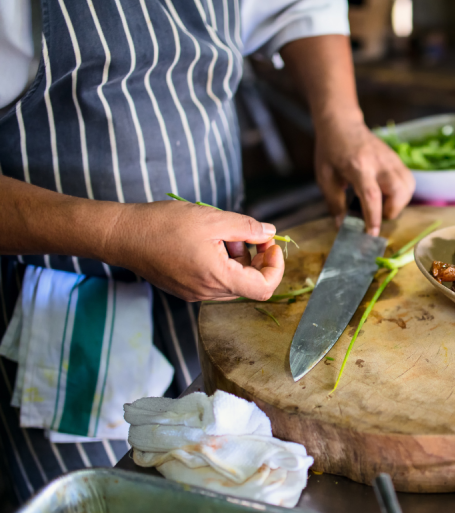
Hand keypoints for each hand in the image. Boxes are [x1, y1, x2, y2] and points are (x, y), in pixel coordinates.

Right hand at [105, 201, 284, 301]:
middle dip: (256, 258)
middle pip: (249, 284)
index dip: (275, 267)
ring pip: (232, 281)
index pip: (264, 288)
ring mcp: (194, 293)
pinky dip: (221, 262)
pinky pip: (214, 280)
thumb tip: (270, 233)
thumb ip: (246, 227)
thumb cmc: (163, 225)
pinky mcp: (185, 288)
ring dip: (237, 258)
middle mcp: (207, 292)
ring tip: (221, 234)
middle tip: (246, 232)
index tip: (271, 245)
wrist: (122, 235)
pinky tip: (207, 241)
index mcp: (217, 278)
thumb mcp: (212, 219)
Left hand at [315, 114, 414, 235]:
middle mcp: (379, 162)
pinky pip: (409, 181)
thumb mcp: (325, 178)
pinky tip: (388, 194)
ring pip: (409, 186)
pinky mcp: (397, 159)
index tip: (371, 234)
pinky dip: (402, 193)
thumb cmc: (331, 151)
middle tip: (378, 213)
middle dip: (392, 209)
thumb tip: (342, 226)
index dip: (374, 217)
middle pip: (399, 190)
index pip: (371, 195)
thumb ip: (334, 203)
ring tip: (383, 204)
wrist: (342, 124)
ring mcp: (392, 159)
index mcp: (358, 166)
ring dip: (399, 202)